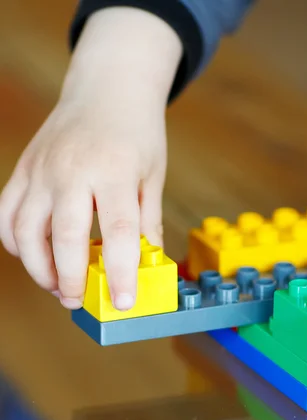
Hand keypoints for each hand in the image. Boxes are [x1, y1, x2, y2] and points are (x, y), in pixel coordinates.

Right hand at [0, 7, 181, 310]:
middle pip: (65, 237)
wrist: (107, 90)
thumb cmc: (137, 135)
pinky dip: (15, 240)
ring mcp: (42, 169)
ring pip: (26, 229)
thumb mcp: (152, 177)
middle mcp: (72, 171)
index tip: (125, 302)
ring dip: (38, 266)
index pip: (118, 234)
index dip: (120, 273)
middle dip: (70, 278)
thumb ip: (147, 222)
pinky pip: (6, 212)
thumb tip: (149, 265)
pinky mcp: (23, 169)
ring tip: (56, 286)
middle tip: (76, 301)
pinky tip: (34, 256)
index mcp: (113, 173)